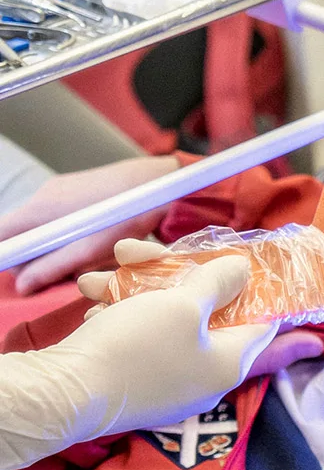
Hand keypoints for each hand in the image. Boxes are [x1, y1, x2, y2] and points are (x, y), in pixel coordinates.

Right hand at [0, 155, 180, 294]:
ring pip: (41, 227)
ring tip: (85, 259)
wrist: (161, 182)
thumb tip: (22, 287)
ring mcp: (60, 189)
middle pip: (20, 233)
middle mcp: (43, 194)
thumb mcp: (89, 250)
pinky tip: (92, 243)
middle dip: (34, 258)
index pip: (2, 235)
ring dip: (54, 249)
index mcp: (39, 208)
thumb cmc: (128, 216)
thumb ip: (51, 268)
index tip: (19, 277)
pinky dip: (66, 235)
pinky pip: (57, 217)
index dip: (6, 258)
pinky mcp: (75, 188)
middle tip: (61, 275)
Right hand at [0, 244, 273, 469]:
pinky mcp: (132, 387)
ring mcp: (166, 385)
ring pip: (159, 322)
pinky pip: (136, 342)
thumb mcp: (185, 303)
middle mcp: (203, 379)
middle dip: (167, 277)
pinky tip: (91, 307)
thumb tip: (244, 270)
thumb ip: (219, 283)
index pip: (259, 322)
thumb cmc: (136, 347)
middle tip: (134, 253)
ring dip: (129, 292)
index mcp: (229, 364)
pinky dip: (117, 318)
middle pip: (201, 314)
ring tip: (91, 280)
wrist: (60, 396)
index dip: (248, 288)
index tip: (231, 262)